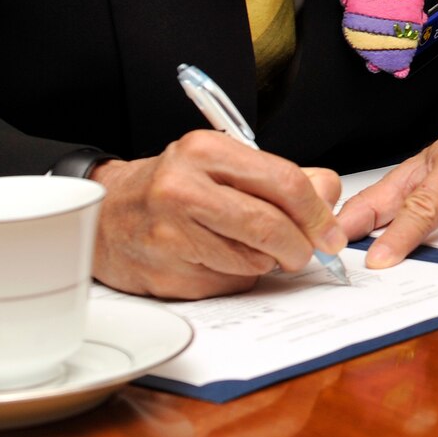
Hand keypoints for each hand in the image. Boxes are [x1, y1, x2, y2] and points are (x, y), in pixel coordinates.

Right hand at [89, 130, 345, 298]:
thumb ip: (281, 178)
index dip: (318, 213)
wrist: (106, 215)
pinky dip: (237, 278)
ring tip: (250, 248)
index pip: (284, 183)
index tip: (331, 232)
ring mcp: (170, 234)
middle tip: (306, 252)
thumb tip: (329, 195)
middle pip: (271, 226)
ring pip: (253, 261)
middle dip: (301, 246)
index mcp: (205, 151)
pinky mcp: (165, 273)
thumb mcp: (223, 165)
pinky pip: (227, 285)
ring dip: (267, 263)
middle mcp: (183, 189)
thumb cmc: (171, 188)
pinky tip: (218, 261)